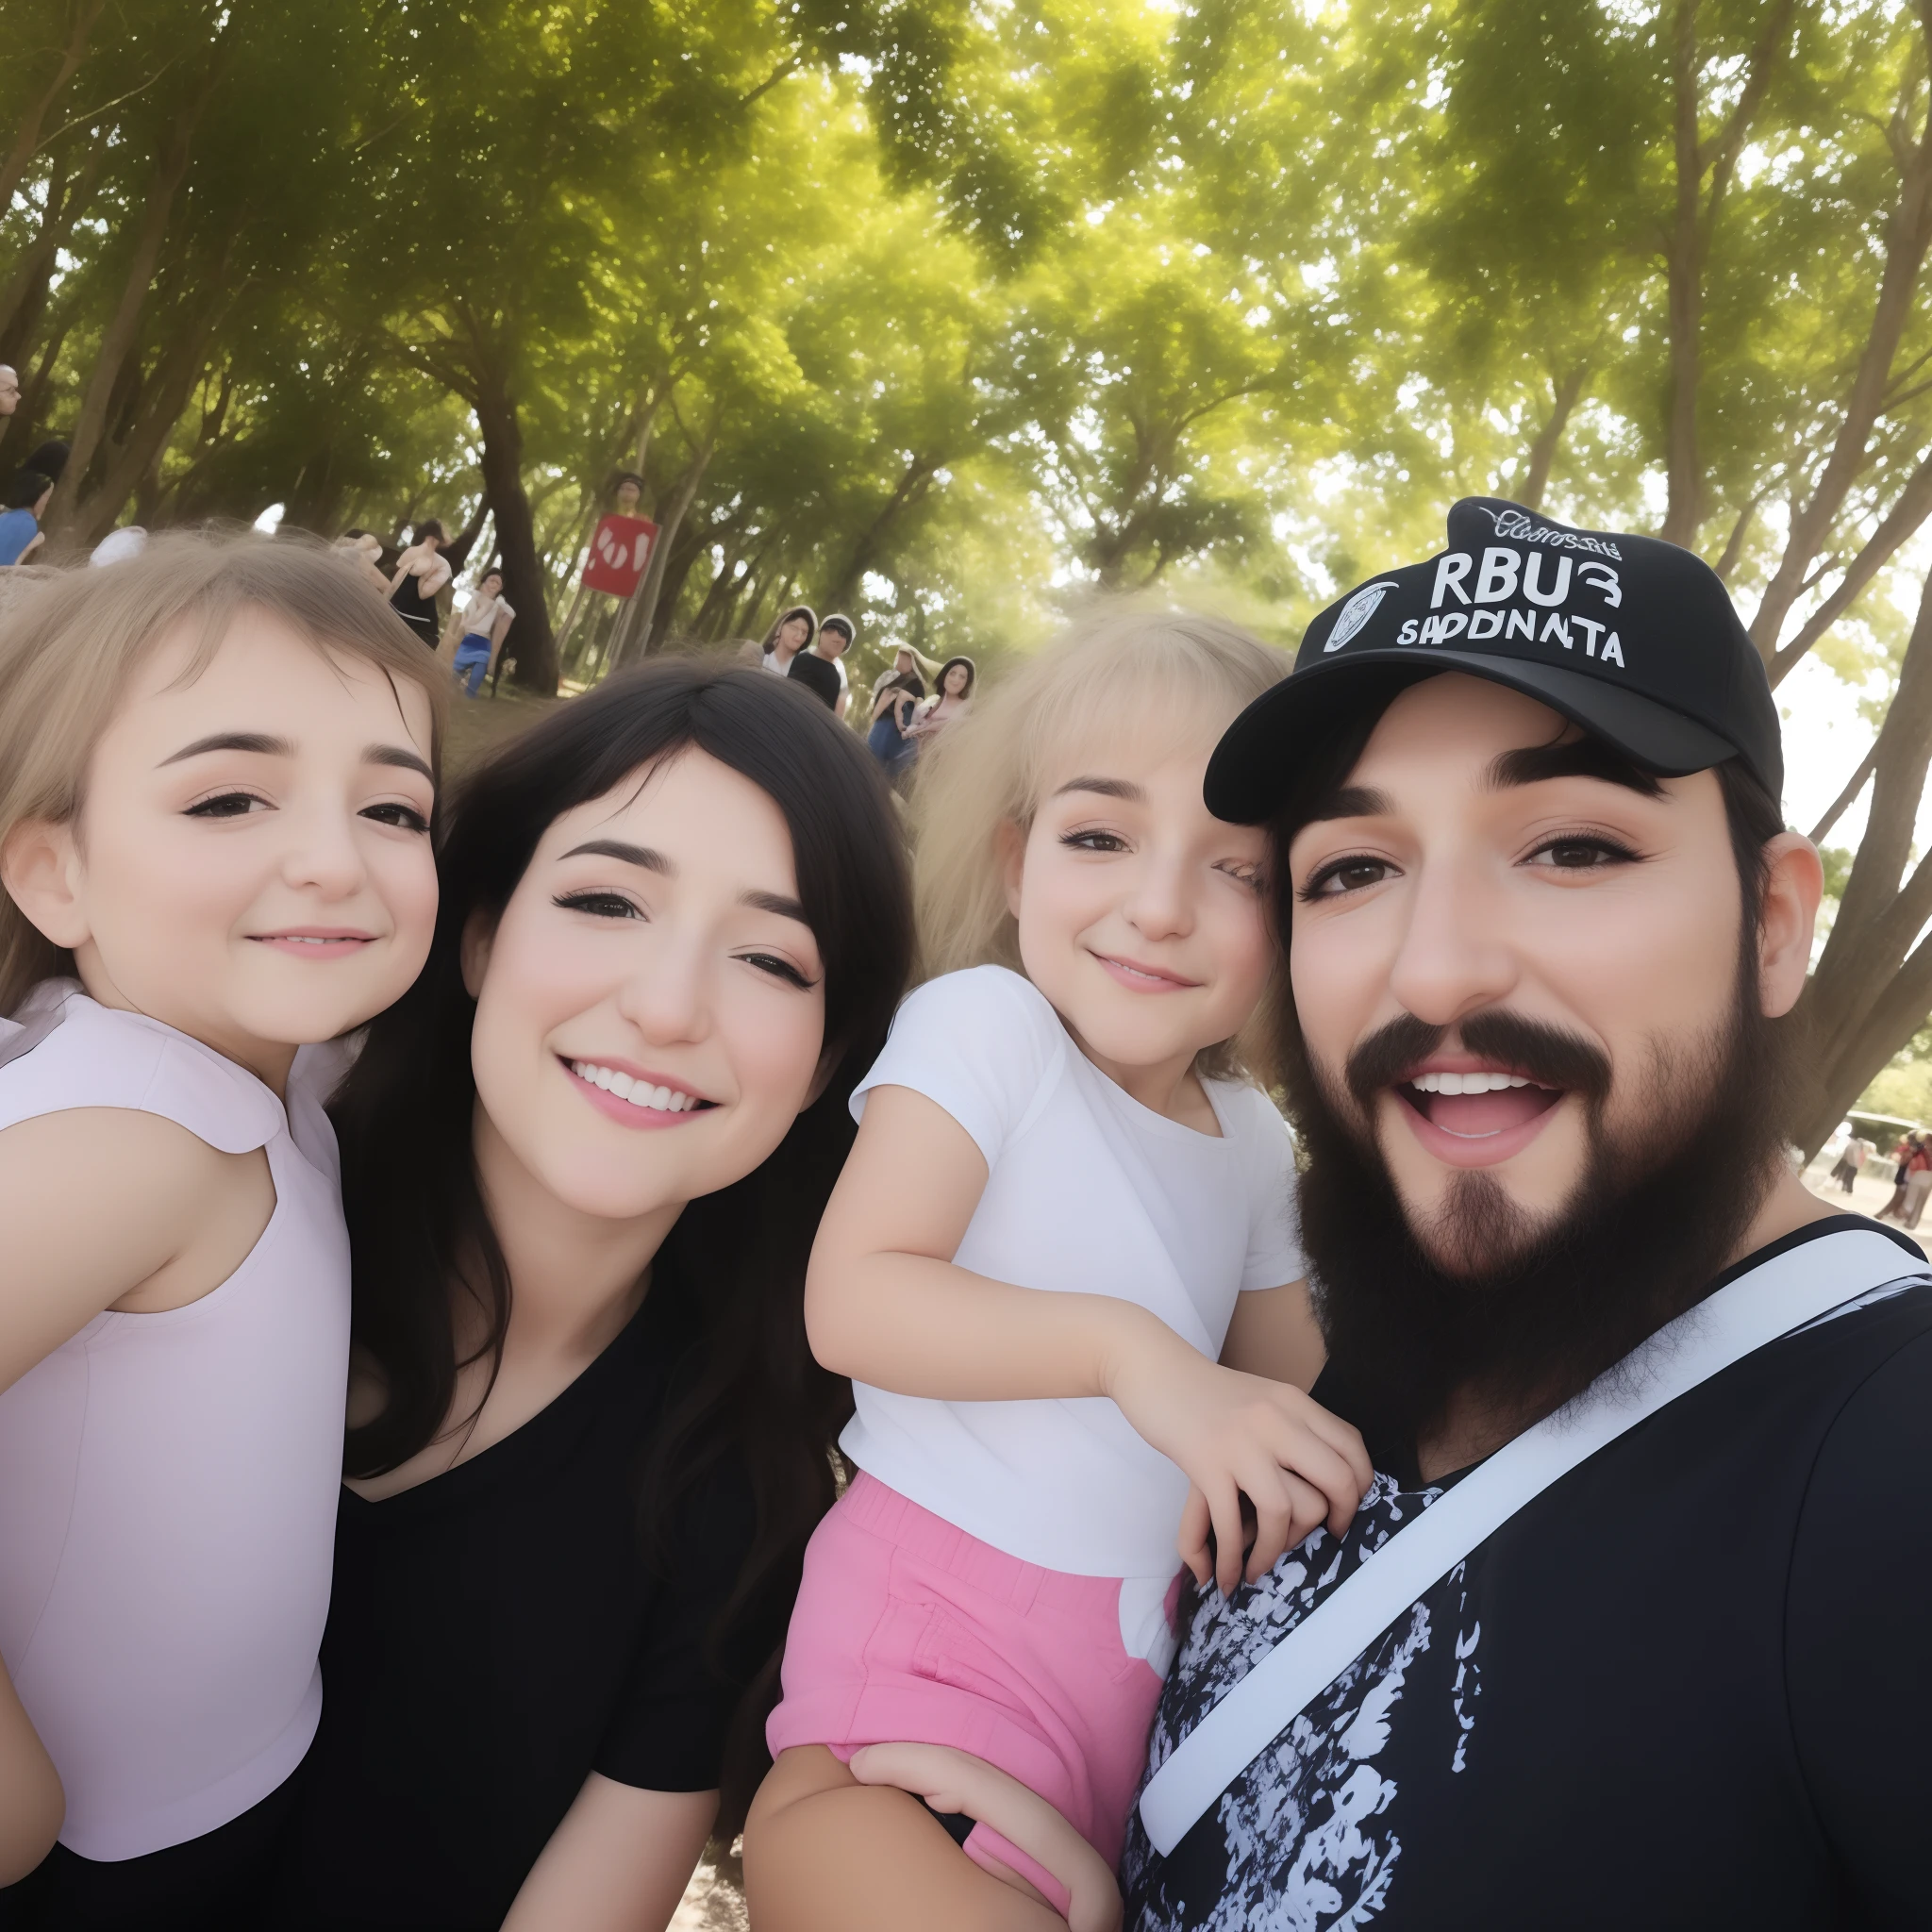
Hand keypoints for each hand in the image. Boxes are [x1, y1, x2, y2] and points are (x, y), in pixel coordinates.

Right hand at [1107, 1318, 1370, 1594]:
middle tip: (1319, 1542)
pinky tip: (1226, 1575)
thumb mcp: (1262, 1399)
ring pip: (1284, 1510)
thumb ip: (1292, 1429)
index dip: (1359, 1488)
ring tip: (1260, 1567)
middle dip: (1334, 1522)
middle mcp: (1277, 1420)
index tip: (1343, 1512)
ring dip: (1274, 1551)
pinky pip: (1229, 1523)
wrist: (1153, 1369)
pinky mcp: (1205, 1462)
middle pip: (1335, 1481)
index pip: (1352, 1447)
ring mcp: (1242, 1441)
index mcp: (1295, 1403)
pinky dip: (1231, 1559)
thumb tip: (1321, 1482)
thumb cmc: (1207, 1392)